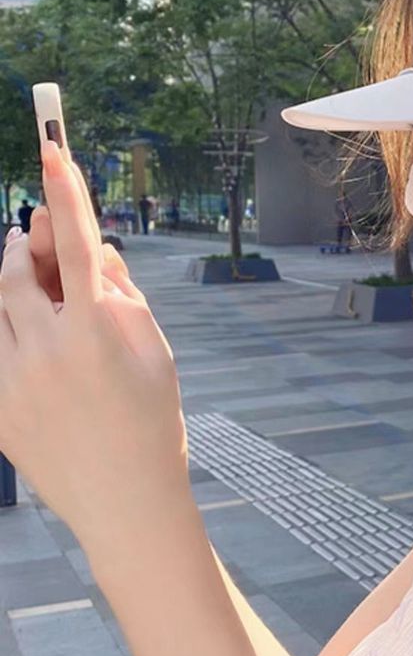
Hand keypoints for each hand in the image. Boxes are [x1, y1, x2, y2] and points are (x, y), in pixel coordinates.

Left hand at [0, 141, 191, 554]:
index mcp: (96, 334)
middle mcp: (47, 351)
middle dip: (27, 245)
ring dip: (14, 286)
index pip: (80, 245)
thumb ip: (124, 296)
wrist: (125, 504)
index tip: (52, 151)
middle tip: (39, 240)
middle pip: (17, 268)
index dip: (66, 194)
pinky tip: (38, 353)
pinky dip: (8, 332)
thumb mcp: (156, 352)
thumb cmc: (152, 424)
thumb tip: (97, 251)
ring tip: (43, 301)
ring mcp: (12, 380)